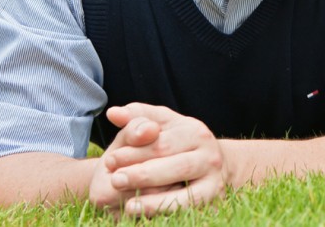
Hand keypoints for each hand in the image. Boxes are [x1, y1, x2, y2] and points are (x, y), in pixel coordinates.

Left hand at [89, 103, 229, 216]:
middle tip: (115, 180)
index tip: (110, 161)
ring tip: (127, 205)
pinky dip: (164, 210)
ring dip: (154, 199)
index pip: (162, 143)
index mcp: (195, 131)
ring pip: (186, 192)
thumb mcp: (159, 125)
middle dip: (143, 174)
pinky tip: (140, 212)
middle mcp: (209, 155)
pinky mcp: (212, 200)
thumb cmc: (176, 142)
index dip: (135, 152)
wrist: (211, 165)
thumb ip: (137, 117)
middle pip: (175, 166)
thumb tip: (113, 113)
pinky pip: (187, 208)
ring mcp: (214, 180)